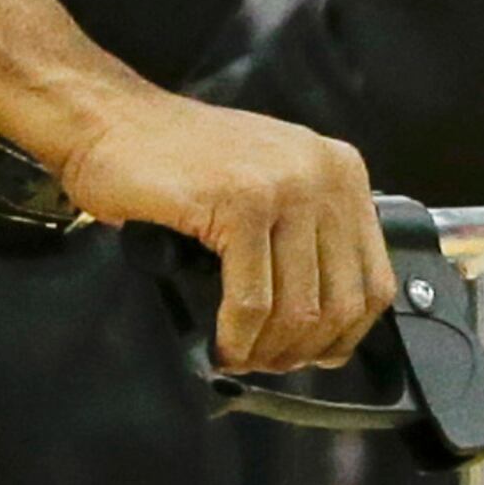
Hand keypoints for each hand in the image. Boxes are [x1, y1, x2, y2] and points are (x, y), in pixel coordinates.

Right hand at [44, 80, 394, 371]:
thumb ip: (305, 239)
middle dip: (301, 350)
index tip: (311, 356)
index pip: (375, 281)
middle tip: (265, 363)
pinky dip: (237, 336)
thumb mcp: (266, 186)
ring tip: (238, 356)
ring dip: (267, 351)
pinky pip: (252, 300)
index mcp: (341, 171)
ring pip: (299, 309)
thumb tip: (325, 329)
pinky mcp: (241, 204)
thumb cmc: (176, 160)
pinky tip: (220, 343)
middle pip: (341, 302)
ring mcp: (285, 186)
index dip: (344, 335)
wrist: (108, 121)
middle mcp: (324, 174)